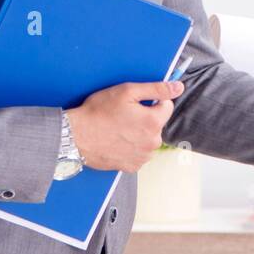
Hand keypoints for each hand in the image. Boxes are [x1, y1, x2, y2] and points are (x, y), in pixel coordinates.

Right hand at [66, 80, 184, 172]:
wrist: (75, 137)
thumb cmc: (98, 113)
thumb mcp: (127, 92)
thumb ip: (156, 89)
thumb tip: (178, 87)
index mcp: (154, 122)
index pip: (167, 106)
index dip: (152, 100)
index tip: (136, 102)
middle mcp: (152, 143)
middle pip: (157, 124)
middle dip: (145, 118)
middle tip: (123, 115)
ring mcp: (143, 157)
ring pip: (148, 139)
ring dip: (139, 133)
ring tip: (118, 129)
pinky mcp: (132, 166)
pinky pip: (139, 153)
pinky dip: (131, 147)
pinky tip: (117, 141)